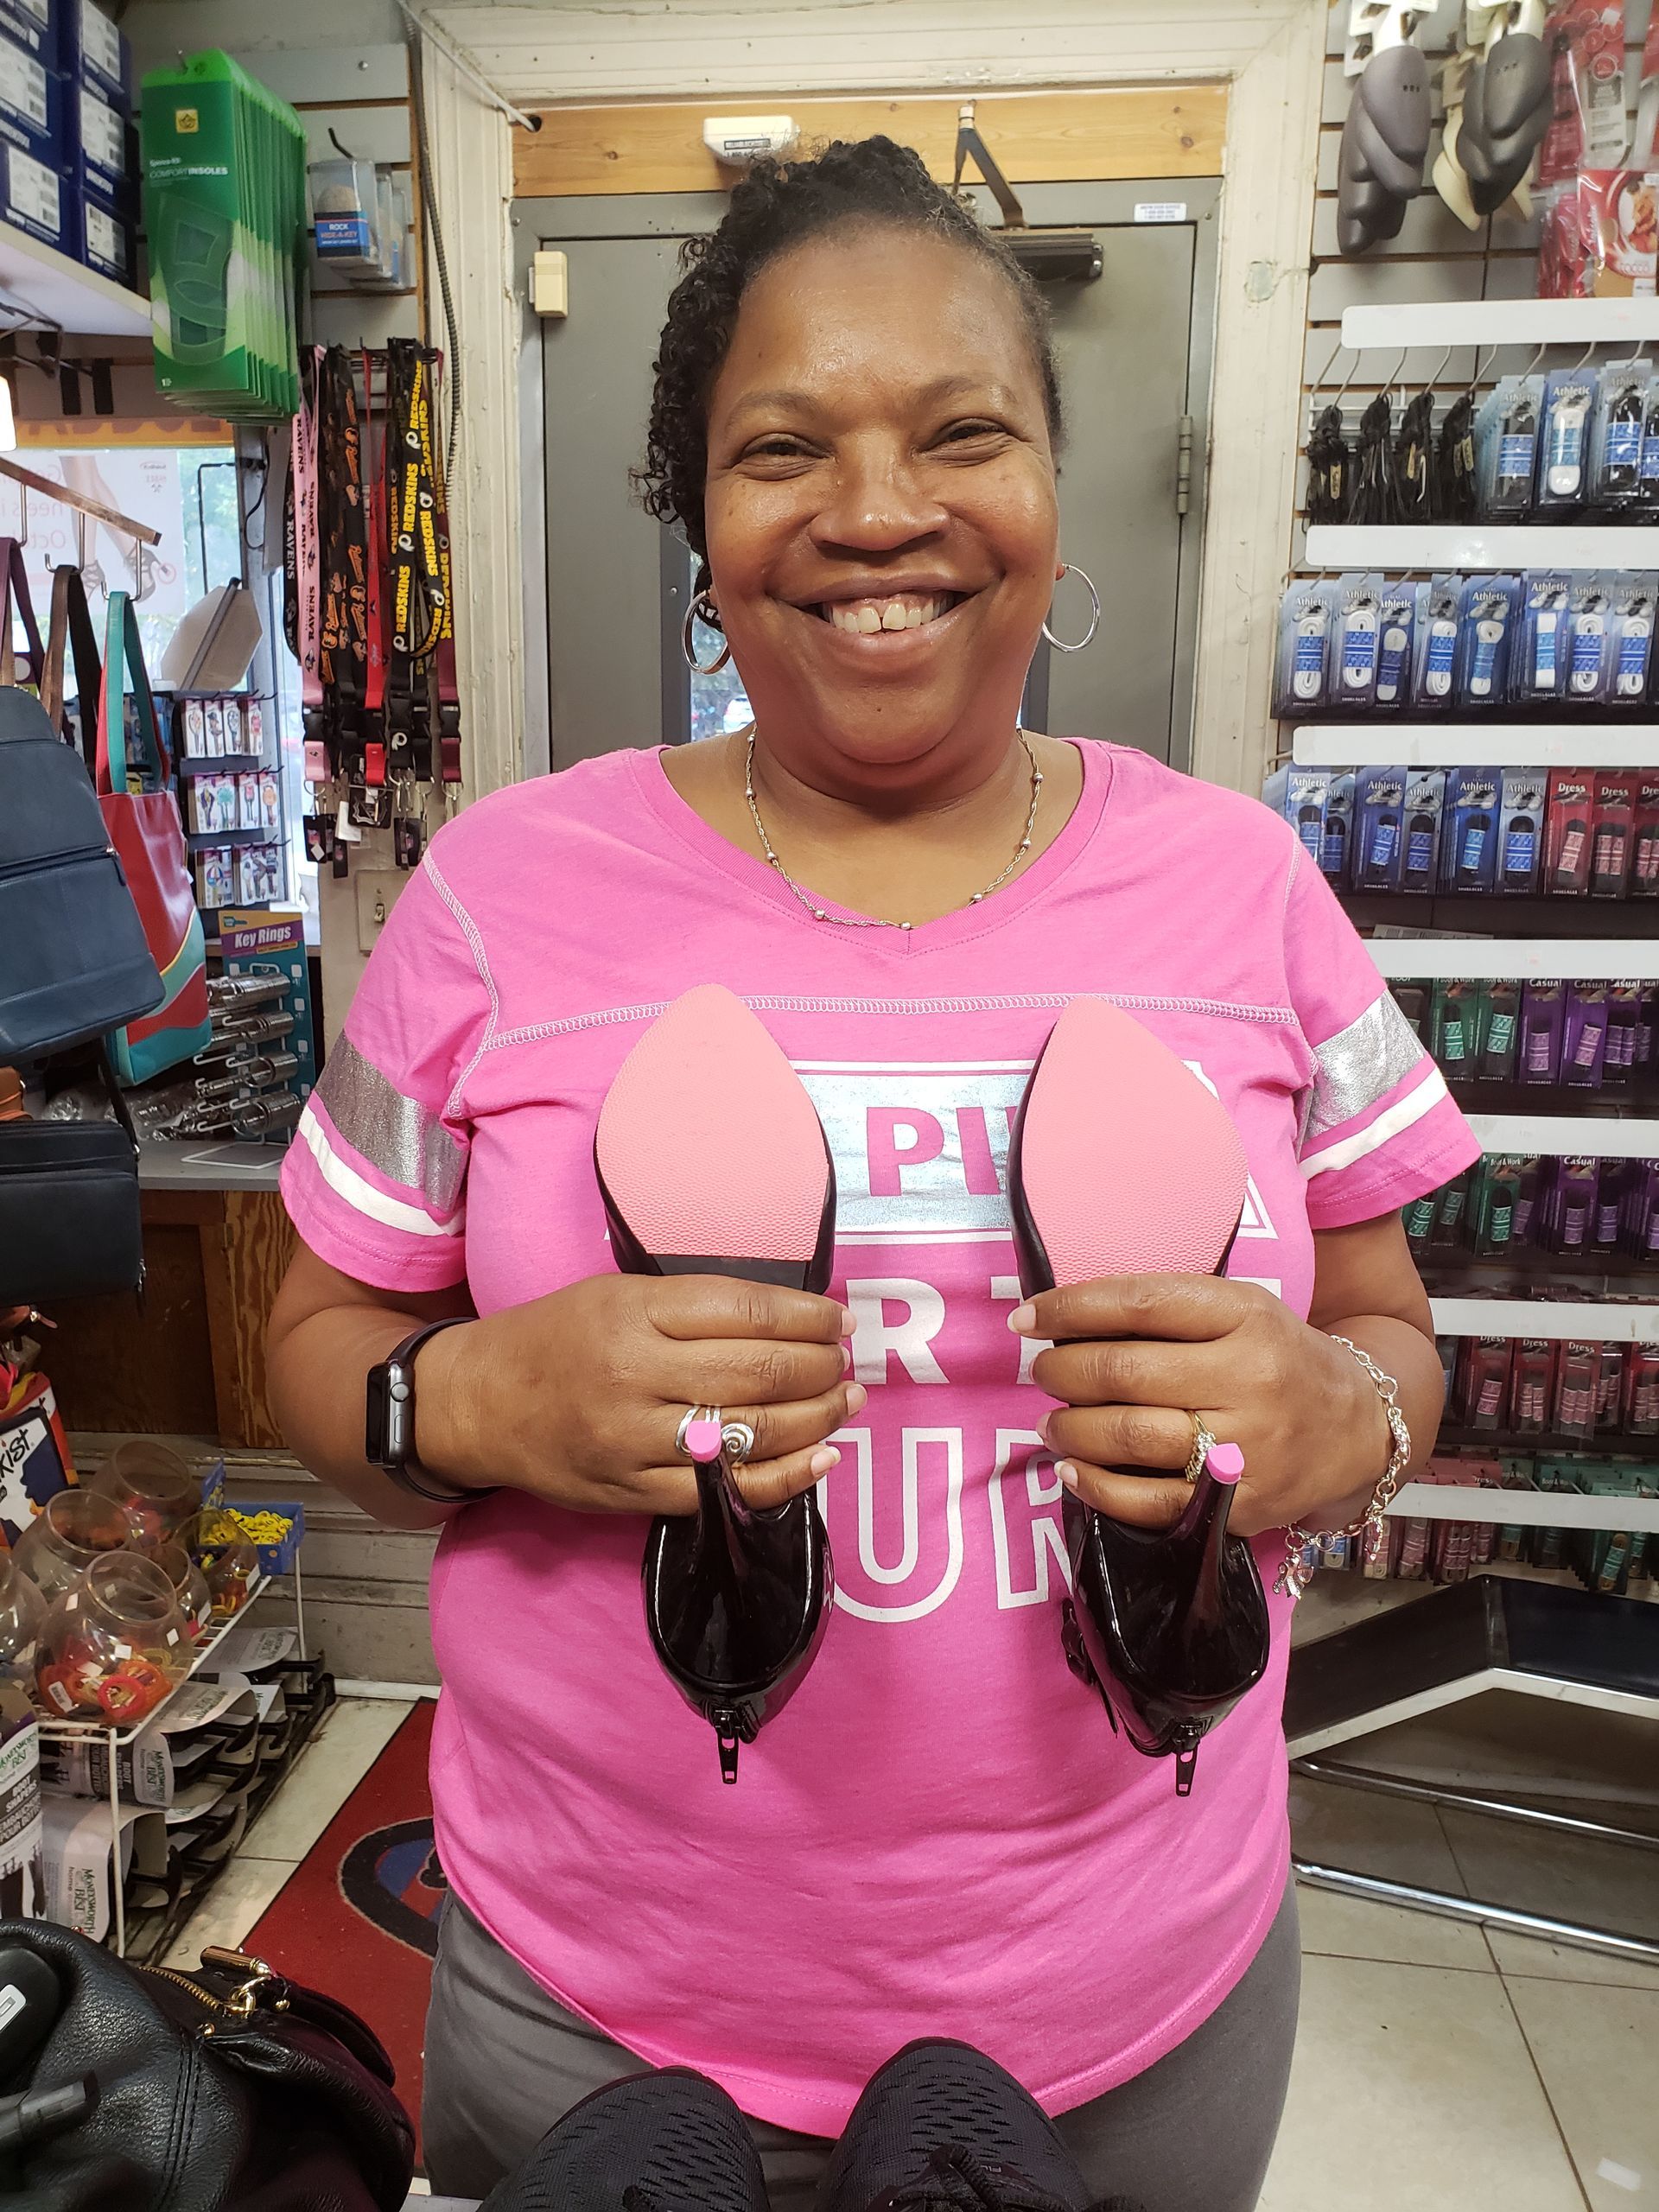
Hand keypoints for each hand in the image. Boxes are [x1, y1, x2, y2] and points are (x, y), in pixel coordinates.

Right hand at [420, 1274, 859, 1516]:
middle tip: (844, 1363)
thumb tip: (791, 1318)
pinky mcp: (634, 1492)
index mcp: (633, 1312)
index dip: (807, 1317)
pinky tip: (818, 1459)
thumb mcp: (617, 1295)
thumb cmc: (556, 1339)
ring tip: (843, 1403)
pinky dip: (783, 1478)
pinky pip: (725, 1491)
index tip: (838, 1319)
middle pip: (758, 1373)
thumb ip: (694, 1307)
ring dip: (815, 1420)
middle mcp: (635, 1375)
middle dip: (819, 1368)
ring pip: (751, 1434)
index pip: (746, 1311)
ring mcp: (634, 1440)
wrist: (479, 1404)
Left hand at [1012, 1275, 1392, 1539]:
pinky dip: (1097, 1487)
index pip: (1140, 1304)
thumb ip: (1164, 1312)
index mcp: (1245, 1315)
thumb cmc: (1277, 1358)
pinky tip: (1074, 1470)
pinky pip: (1150, 1501)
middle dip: (1063, 1373)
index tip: (1027, 1320)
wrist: (1358, 1426)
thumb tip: (1062, 1325)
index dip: (1070, 1310)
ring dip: (1071, 1430)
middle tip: (1043, 1374)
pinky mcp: (1241, 1504)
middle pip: (1125, 1372)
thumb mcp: (1238, 1309)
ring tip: (1052, 1424)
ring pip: (1131, 1436)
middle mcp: (1249, 1377)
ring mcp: (1247, 1445)